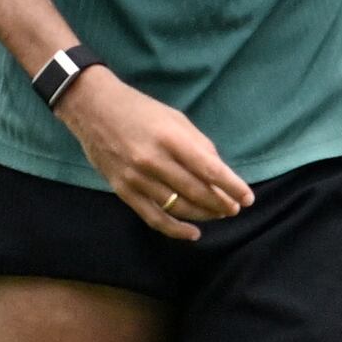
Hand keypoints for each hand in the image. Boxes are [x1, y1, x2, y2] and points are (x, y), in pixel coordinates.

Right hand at [57, 71, 252, 240]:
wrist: (92, 108)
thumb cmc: (140, 110)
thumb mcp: (176, 119)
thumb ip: (199, 145)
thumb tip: (219, 172)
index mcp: (171, 138)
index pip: (210, 170)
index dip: (232, 187)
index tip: (248, 198)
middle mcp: (153, 161)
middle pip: (196, 192)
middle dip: (221, 203)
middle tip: (235, 208)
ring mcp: (136, 178)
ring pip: (178, 207)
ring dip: (203, 215)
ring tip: (219, 214)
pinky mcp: (123, 190)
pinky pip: (153, 217)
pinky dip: (175, 229)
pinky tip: (193, 233)